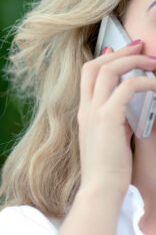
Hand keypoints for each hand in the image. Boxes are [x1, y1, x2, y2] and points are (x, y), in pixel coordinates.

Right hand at [77, 40, 155, 198]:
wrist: (100, 188)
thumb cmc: (107, 169)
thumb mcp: (108, 138)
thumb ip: (114, 119)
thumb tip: (126, 105)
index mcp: (84, 113)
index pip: (88, 75)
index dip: (106, 58)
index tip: (124, 52)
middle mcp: (86, 108)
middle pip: (95, 65)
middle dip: (120, 51)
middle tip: (141, 46)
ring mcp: (94, 112)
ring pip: (109, 69)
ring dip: (135, 60)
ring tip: (155, 63)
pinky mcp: (108, 117)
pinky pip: (129, 86)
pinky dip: (147, 81)